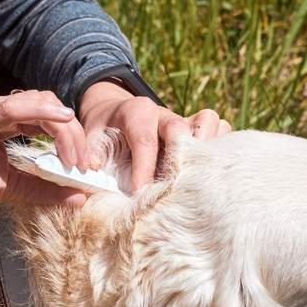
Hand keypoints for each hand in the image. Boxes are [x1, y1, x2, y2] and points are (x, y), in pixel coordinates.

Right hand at [0, 90, 88, 232]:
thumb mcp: (10, 188)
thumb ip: (43, 189)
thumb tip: (80, 197)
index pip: (45, 114)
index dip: (71, 135)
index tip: (86, 164)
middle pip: (47, 106)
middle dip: (73, 133)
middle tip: (85, 165)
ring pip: (36, 104)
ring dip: (63, 130)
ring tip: (74, 160)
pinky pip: (10, 109)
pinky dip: (40, 112)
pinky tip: (61, 121)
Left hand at [79, 81, 231, 189]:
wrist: (115, 115)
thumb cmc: (104, 134)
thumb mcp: (89, 141)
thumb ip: (87, 159)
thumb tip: (85, 183)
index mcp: (136, 112)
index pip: (144, 139)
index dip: (143, 168)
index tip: (140, 194)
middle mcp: (164, 113)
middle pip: (181, 128)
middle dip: (177, 161)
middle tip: (170, 189)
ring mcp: (184, 120)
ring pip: (209, 121)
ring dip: (206, 149)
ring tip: (195, 178)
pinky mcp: (198, 129)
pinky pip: (222, 129)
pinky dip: (219, 149)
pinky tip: (207, 173)